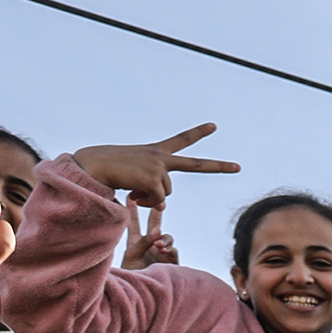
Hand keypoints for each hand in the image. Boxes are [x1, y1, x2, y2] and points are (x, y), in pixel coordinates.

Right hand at [73, 124, 238, 206]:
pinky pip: (158, 201)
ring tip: (132, 188)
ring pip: (167, 194)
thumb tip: (162, 206)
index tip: (213, 126)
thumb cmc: (108, 170)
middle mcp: (161, 157)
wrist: (92, 165)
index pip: (181, 140)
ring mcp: (159, 167)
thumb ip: (153, 190)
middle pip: (196, 164)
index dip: (198, 133)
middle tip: (239, 167)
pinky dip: (147, 203)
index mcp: (156, 152)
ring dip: (150, 197)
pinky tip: (132, 193)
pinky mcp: (153, 179)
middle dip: (219, 167)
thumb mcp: (134, 177)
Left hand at [119, 197, 177, 270]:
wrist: (143, 294)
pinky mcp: (170, 262)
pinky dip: (169, 249)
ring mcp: (160, 253)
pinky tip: (163, 251)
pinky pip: (173, 251)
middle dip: (155, 214)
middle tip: (157, 203)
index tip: (129, 196)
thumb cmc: (132, 274)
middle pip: (154, 225)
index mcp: (135, 242)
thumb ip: (142, 242)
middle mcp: (149, 245)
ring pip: (166, 237)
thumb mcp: (131, 255)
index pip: (133, 222)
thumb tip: (156, 232)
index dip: (132, 209)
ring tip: (158, 245)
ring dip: (163, 238)